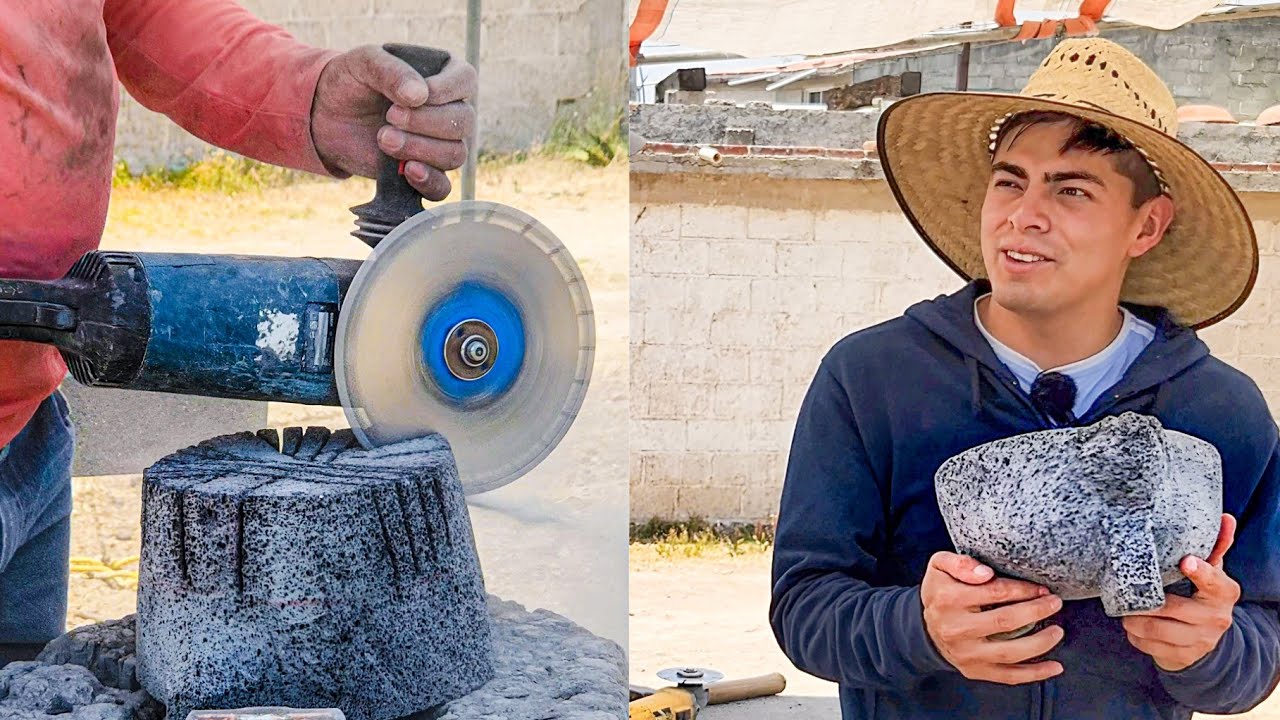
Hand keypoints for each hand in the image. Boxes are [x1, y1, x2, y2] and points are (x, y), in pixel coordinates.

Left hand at [311, 45, 476, 199]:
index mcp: (444, 75)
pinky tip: (406, 170)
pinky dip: (428, 182)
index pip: (465, 80)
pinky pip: (442, 187)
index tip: (410, 97)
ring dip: (420, 149)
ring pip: (454, 154)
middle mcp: (451, 110)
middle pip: (462, 122)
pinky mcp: (426, 172)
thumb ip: (392, 72)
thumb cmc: (352, 81)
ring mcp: (441, 144)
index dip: (444, 91)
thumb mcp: (365, 63)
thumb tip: (419, 96)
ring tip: (384, 139)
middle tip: (389, 117)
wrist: (328, 115)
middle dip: (425, 123)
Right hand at [921, 551, 1065, 684]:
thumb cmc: (941, 592)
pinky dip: (1035, 674)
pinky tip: (1055, 666)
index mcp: (948, 599)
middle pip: (1005, 621)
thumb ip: (961, 563)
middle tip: (1055, 603)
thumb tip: (986, 573)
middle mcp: (955, 629)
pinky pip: (1008, 676)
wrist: (926, 627)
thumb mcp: (940, 566)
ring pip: (1010, 652)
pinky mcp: (974, 671)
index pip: (994, 592)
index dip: (1023, 589)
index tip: (1040, 588)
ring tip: (1057, 631)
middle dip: (1036, 611)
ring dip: (1041, 642)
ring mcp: (965, 653)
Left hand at [1122, 514, 1239, 671]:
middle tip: (1126, 592)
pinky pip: (1149, 645)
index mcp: (1224, 592)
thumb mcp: (1211, 571)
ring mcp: (1201, 640)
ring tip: (1125, 610)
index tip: (1186, 561)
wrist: (1207, 639)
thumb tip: (1225, 517)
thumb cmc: (1202, 594)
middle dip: (1144, 601)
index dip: (1200, 572)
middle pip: (1172, 607)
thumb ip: (1215, 546)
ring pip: (1155, 628)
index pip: (1213, 581)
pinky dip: (1134, 635)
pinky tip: (1133, 627)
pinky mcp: (1183, 657)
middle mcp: (1216, 618)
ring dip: (1133, 619)